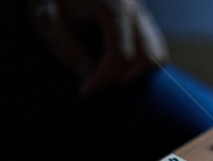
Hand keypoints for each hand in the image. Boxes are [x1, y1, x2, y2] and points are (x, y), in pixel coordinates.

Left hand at [31, 0, 167, 94]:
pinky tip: (113, 68)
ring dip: (134, 75)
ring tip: (105, 76)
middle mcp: (134, 9)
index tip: (84, 91)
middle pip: (148, 58)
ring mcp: (143, 15)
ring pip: (157, 56)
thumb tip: (89, 74)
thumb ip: (64, 46)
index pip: (122, 54)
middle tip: (96, 85)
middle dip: (123, 80)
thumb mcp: (46, 18)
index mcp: (112, 6)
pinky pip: (153, 50)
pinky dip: (137, 66)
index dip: (104, 78)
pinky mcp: (143, 21)